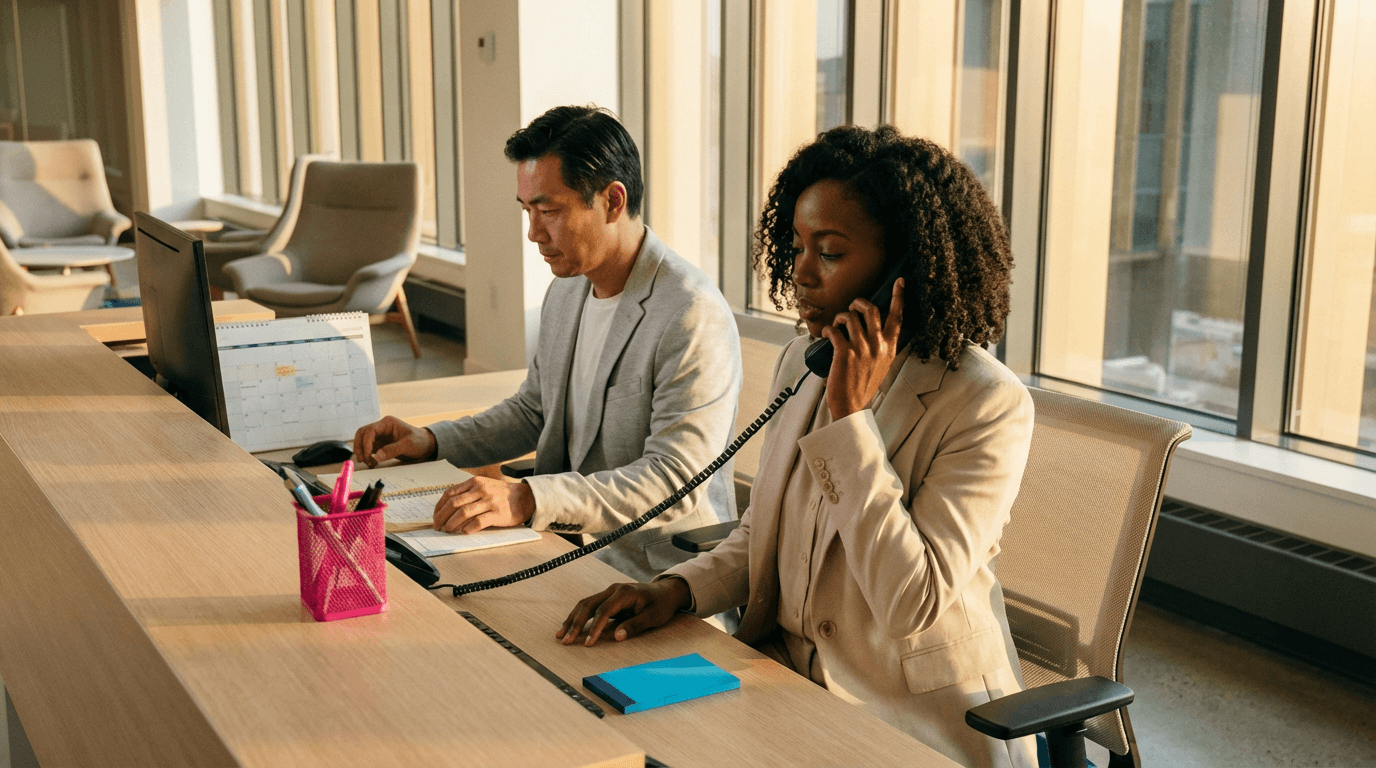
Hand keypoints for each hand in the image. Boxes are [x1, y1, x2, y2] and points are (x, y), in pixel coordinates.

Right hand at [353, 416, 436, 467]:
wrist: (426, 445)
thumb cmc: (419, 441)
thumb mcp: (408, 445)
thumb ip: (392, 450)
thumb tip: (376, 456)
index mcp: (387, 423)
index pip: (370, 430)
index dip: (366, 443)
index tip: (368, 455)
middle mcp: (381, 428)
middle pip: (362, 434)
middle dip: (360, 447)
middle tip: (363, 460)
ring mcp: (380, 436)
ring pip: (363, 441)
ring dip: (362, 452)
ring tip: (369, 463)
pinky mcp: (380, 445)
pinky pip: (368, 449)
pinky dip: (367, 456)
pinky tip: (373, 463)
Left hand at [433, 476, 534, 532]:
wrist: (525, 497)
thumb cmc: (501, 494)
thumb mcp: (484, 486)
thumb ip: (468, 493)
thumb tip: (448, 509)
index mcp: (475, 482)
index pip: (450, 493)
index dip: (439, 507)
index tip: (435, 516)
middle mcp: (481, 490)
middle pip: (454, 504)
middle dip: (442, 517)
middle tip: (437, 526)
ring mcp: (489, 501)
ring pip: (464, 512)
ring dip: (452, 523)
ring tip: (448, 530)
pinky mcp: (497, 513)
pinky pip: (478, 521)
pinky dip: (468, 528)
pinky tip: (464, 532)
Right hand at [557, 578, 690, 645]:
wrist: (665, 592)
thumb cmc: (661, 604)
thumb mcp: (654, 616)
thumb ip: (635, 625)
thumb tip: (618, 636)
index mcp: (625, 593)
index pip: (604, 611)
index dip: (595, 628)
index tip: (588, 643)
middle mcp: (613, 590)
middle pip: (589, 605)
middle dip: (576, 623)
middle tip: (565, 640)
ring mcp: (609, 592)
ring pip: (585, 604)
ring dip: (572, 619)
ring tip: (561, 634)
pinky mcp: (607, 598)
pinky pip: (589, 606)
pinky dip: (578, 616)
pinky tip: (570, 626)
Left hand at [822, 278, 904, 420]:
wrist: (851, 406)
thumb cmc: (863, 385)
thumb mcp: (882, 365)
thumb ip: (882, 347)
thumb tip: (874, 328)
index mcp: (890, 348)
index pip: (897, 317)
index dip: (898, 297)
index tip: (900, 281)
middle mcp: (879, 346)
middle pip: (871, 309)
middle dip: (858, 302)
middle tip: (851, 307)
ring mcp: (862, 349)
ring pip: (850, 318)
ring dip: (840, 317)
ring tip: (837, 324)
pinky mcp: (845, 354)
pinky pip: (834, 330)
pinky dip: (828, 329)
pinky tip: (826, 334)